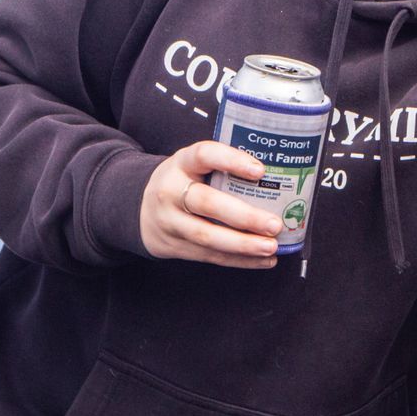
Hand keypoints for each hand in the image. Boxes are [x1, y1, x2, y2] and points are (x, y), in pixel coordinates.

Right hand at [140, 140, 284, 267]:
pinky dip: (238, 260)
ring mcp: (170, 222)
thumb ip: (223, 168)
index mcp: (182, 163)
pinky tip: (262, 260)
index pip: (205, 155)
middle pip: (207, 203)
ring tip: (271, 246)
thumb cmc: (183, 182)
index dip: (232, 161)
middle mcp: (171, 191)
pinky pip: (209, 255)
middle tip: (274, 224)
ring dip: (243, 245)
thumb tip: (278, 177)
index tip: (260, 171)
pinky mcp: (174, 246)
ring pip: (207, 236)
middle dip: (244, 216)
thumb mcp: (193, 165)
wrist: (138, 207)